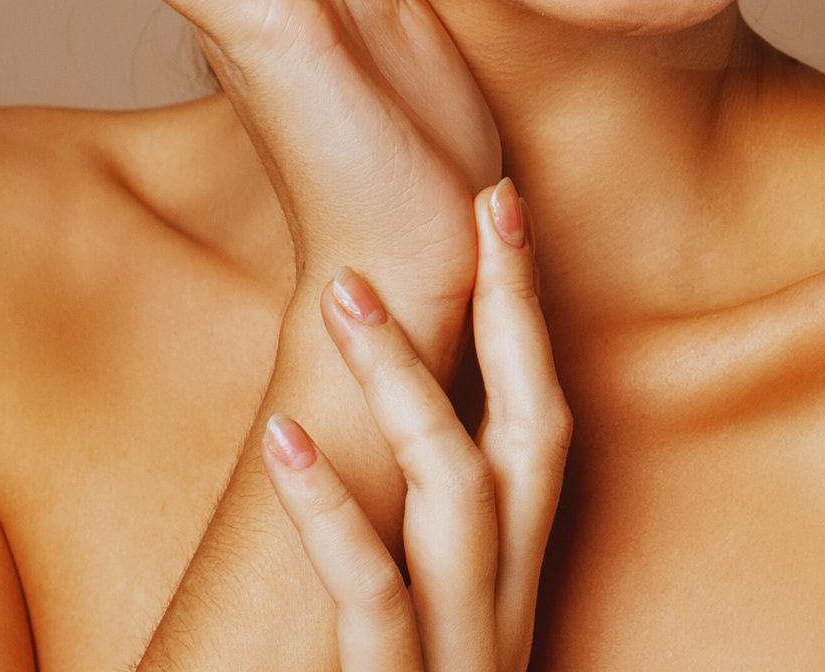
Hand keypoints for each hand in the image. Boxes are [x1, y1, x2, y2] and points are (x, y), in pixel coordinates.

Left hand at [262, 181, 568, 669]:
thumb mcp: (421, 629)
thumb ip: (406, 546)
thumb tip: (374, 436)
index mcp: (511, 580)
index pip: (542, 424)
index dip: (527, 314)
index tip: (502, 209)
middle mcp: (506, 607)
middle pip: (537, 432)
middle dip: (513, 311)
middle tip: (479, 198)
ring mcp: (464, 654)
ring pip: (460, 492)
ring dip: (409, 382)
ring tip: (344, 296)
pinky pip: (376, 595)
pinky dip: (332, 513)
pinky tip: (282, 441)